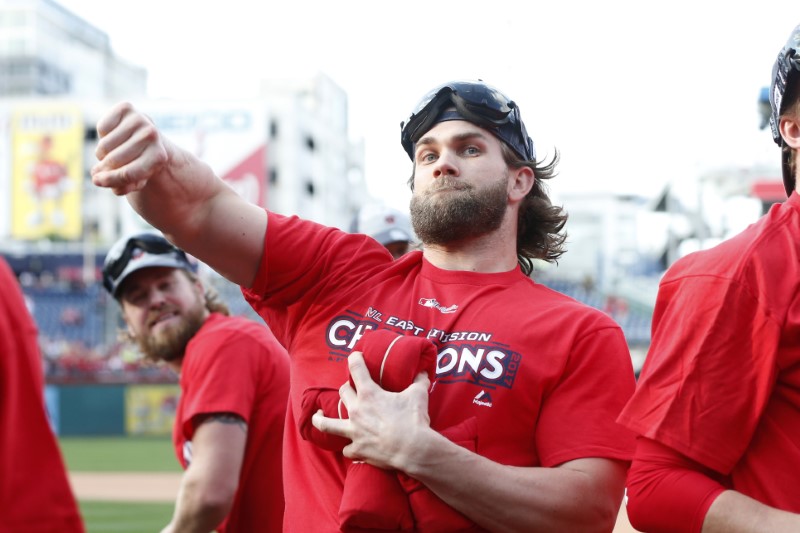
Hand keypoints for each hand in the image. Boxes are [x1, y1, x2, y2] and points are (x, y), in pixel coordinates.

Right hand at [91, 102, 169, 195]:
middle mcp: (152, 136)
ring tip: (113, 152)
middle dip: (103, 168)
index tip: (98, 182)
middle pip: (114, 160)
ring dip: (102, 154)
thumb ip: (118, 184)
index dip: (110, 180)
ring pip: (105, 145)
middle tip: (103, 168)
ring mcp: (140, 120)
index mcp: (159, 157)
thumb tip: (97, 179)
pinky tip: (115, 136)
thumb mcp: (135, 179)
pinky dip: (102, 135)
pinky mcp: (126, 108)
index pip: (128, 173)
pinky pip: (102, 128)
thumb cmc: (140, 162)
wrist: (148, 138)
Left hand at [312, 351, 431, 470]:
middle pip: (343, 393)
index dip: (354, 359)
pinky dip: (349, 447)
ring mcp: (353, 431)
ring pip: (327, 424)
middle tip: (351, 389)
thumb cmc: (414, 420)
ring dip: (321, 419)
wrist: (412, 449)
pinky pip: (346, 448)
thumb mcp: (418, 395)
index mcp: (369, 394)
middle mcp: (356, 411)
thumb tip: (424, 371)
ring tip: (317, 416)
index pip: (356, 369)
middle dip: (347, 389)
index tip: (354, 356)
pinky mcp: (357, 449)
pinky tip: (350, 446)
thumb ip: (419, 381)